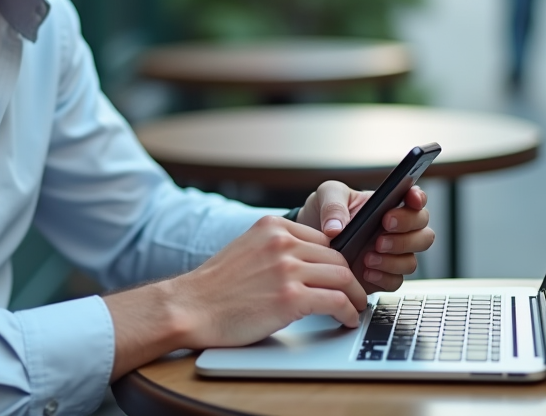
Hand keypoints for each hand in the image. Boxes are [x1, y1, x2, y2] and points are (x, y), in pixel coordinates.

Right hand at [163, 215, 368, 348]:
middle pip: (337, 256)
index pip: (322, 238)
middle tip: (354, 295)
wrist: (190, 307)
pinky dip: (347, 312)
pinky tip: (345, 320)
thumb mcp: (247, 249)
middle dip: (350, 279)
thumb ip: (276, 248)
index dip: (336, 260)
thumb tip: (309, 261)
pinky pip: (336, 301)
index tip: (341, 275)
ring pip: (343, 277)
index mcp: (272, 225)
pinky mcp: (291, 298)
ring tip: (354, 308)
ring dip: (354, 296)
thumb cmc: (215, 287)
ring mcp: (287, 268)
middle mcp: (282, 242)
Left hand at [297, 181, 434, 292]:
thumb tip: (336, 228)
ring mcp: (391, 255)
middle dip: (407, 232)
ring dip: (394, 259)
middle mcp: (396, 231)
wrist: (308, 241)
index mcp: (388, 204)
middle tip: (384, 229)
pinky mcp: (382, 277)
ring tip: (368, 255)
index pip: (416, 199)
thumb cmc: (323, 213)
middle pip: (424, 233)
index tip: (410, 199)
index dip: (419, 199)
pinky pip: (395, 281)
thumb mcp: (325, 196)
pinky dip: (383, 277)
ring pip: (411, 261)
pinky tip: (366, 271)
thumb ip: (333, 205)